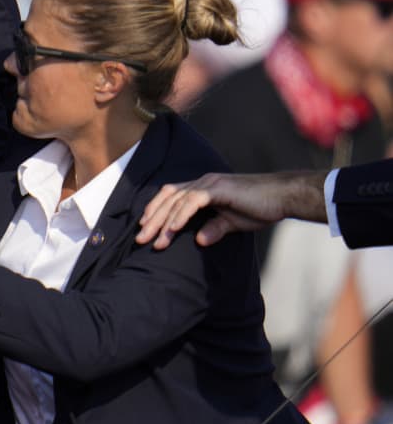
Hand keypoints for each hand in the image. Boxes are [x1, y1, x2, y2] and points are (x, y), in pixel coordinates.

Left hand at [136, 171, 327, 248]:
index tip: (145, 230)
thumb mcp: (232, 223)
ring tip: (154, 241)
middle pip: (167, 198)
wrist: (283, 198)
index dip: (155, 212)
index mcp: (202, 188)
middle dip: (152, 220)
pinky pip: (193, 201)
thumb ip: (214, 229)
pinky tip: (172, 230)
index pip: (170, 197)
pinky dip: (181, 216)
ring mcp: (209, 183)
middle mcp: (202, 182)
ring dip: (163, 222)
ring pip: (177, 201)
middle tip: (140, 240)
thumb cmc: (259, 208)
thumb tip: (200, 241)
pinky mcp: (218, 189)